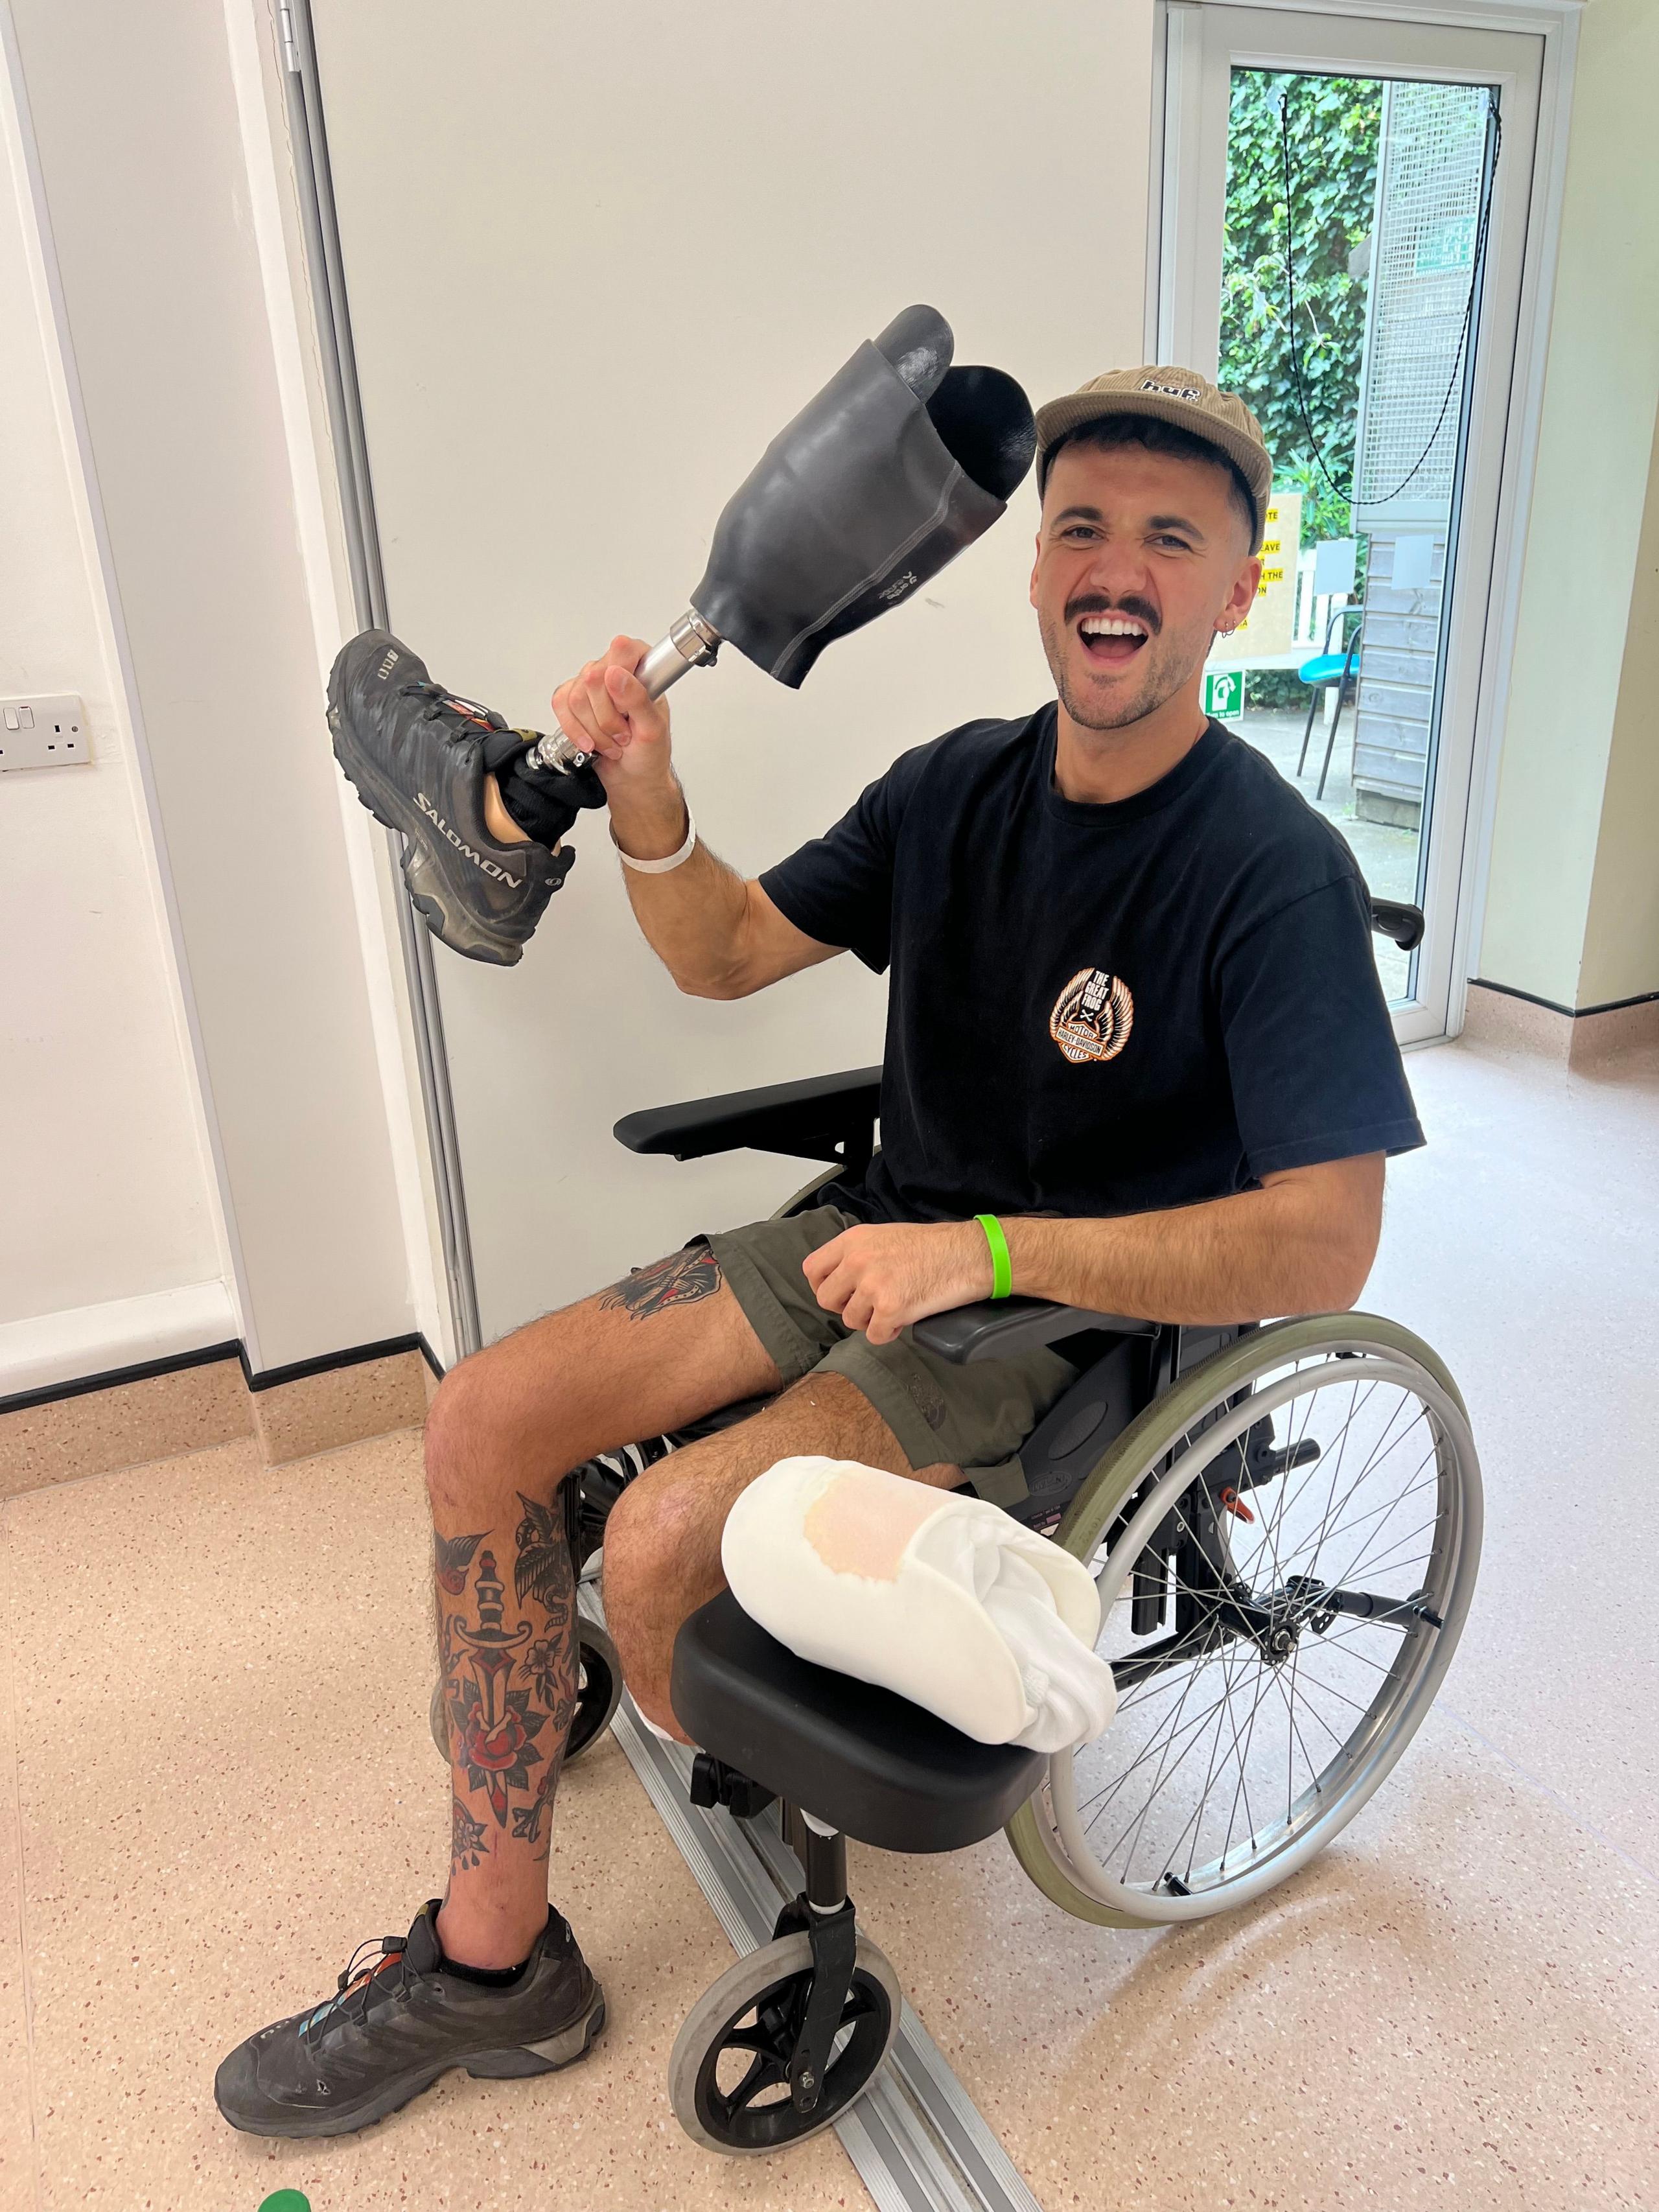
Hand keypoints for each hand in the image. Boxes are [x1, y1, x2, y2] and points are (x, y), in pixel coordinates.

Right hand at [550, 636, 672, 797]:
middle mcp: (615, 670)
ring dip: (594, 730)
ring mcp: (591, 684)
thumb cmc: (648, 752)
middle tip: (624, 734)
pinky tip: (591, 742)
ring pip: (576, 697)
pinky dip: (575, 731)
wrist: (632, 777)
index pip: (623, 650)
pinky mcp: (572, 700)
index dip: (620, 683)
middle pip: (593, 678)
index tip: (627, 710)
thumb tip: (615, 674)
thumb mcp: (652, 729)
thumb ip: (638, 699)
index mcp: (642, 668)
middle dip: (607, 718)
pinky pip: (561, 705)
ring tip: (612, 741)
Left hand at [802, 1221, 993, 1346]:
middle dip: (846, 1307)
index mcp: (853, 1241)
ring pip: (850, 1321)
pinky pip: (874, 1336)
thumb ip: (857, 1254)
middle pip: (826, 1300)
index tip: (841, 1292)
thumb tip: (839, 1280)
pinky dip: (889, 1333)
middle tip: (870, 1304)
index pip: (812, 1270)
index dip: (823, 1286)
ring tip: (894, 1306)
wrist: (967, 1254)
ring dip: (871, 1320)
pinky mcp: (890, 1309)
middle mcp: (856, 1261)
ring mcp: (872, 1286)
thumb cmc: (931, 1246)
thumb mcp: (883, 1236)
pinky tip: (905, 1318)